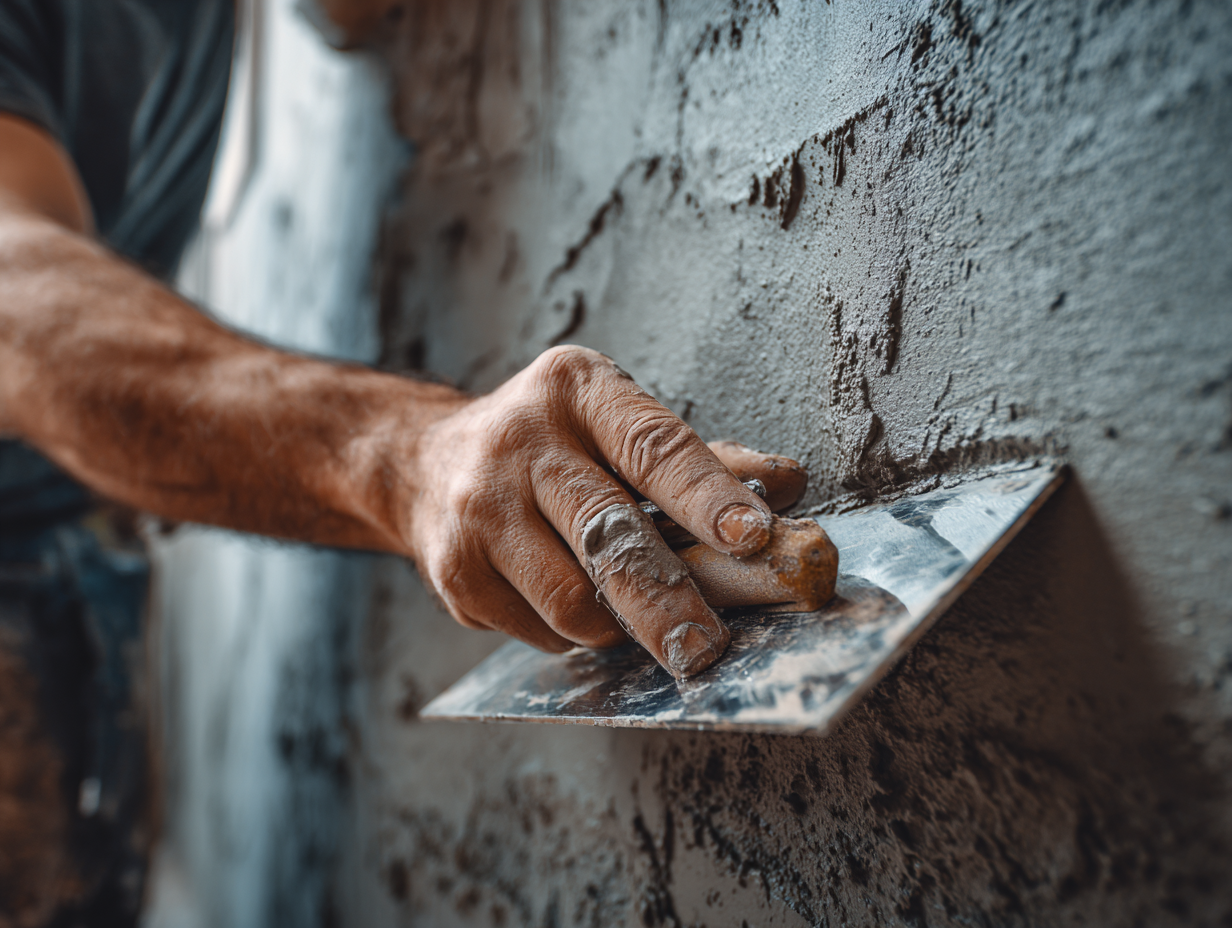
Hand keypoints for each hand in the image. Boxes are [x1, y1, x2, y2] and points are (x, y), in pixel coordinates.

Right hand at [398, 345, 807, 678]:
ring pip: (570, 600)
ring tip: (630, 617)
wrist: (421, 463)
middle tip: (707, 647)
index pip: (653, 447)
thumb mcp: (615, 423)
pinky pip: (538, 630)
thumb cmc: (547, 444)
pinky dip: (570, 634)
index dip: (707, 496)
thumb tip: (786, 485)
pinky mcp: (455, 572)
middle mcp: (522, 442)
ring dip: (616, 626)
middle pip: (608, 534)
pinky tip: (564, 603)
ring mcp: (481, 510)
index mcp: (577, 391)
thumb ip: (700, 458)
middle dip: (666, 600)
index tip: (756, 538)